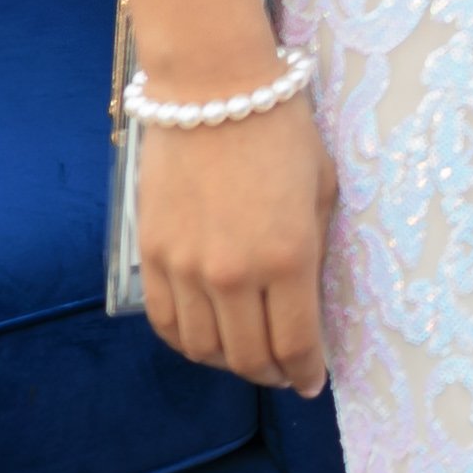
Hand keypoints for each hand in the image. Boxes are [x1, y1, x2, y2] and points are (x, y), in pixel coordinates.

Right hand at [132, 93, 331, 395]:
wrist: (212, 89)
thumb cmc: (281, 131)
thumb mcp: (321, 190)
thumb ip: (313, 252)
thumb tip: (306, 301)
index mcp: (288, 259)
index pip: (295, 344)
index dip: (306, 372)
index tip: (312, 382)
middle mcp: (233, 275)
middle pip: (248, 357)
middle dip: (272, 375)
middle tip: (284, 374)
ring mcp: (186, 269)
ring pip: (203, 349)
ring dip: (228, 363)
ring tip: (247, 356)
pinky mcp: (151, 256)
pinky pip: (165, 322)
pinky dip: (186, 342)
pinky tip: (205, 338)